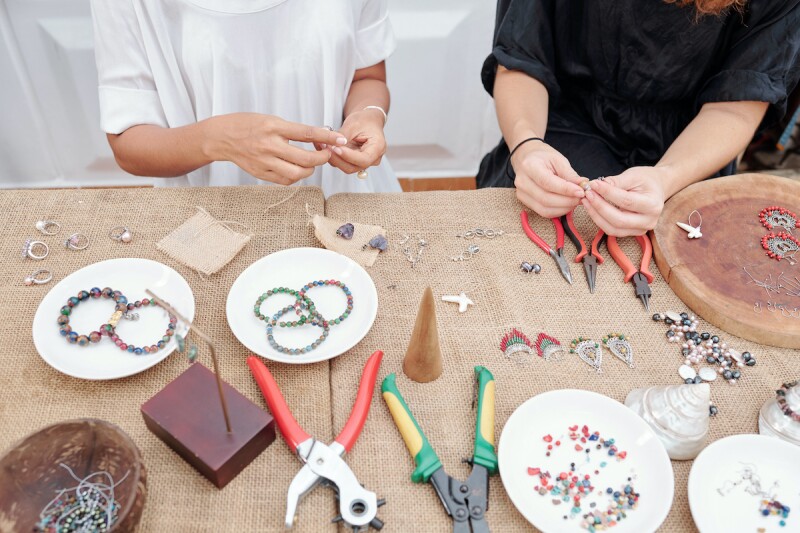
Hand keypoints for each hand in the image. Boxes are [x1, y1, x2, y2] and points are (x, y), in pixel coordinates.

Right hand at [205, 113, 347, 184]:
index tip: (340, 139)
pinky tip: (297, 169)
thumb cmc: (248, 125)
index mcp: (273, 127)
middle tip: (327, 155)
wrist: (220, 137)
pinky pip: (285, 180)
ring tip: (311, 163)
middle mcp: (269, 145)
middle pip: (305, 159)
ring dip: (310, 170)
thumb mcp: (271, 119)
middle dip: (322, 159)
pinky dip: (296, 176)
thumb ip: (292, 130)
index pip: (307, 133)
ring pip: (297, 173)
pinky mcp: (260, 173)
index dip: (327, 137)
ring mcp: (264, 161)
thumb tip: (319, 135)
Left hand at [324, 109, 386, 174]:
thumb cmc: (365, 121)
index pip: (364, 159)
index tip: (336, 148)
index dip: (349, 156)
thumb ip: (344, 136)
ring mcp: (363, 162)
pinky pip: (343, 164)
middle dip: (338, 158)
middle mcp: (373, 159)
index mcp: (378, 148)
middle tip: (326, 146)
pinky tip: (325, 148)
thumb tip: (333, 144)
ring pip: (346, 167)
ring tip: (323, 145)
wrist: (367, 121)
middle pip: (354, 166)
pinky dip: (333, 157)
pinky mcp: (354, 163)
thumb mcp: (354, 123)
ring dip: (333, 158)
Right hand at [511, 141, 584, 217]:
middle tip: (582, 198)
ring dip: (564, 208)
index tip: (581, 191)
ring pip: (544, 209)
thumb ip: (570, 175)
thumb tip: (584, 186)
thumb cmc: (543, 158)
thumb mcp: (559, 160)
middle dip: (567, 201)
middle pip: (546, 199)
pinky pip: (543, 212)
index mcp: (530, 166)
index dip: (566, 190)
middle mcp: (522, 182)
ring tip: (575, 201)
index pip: (548, 183)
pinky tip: (567, 205)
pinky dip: (558, 211)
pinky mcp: (524, 202)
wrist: (527, 158)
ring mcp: (521, 194)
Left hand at [581, 166, 666, 236]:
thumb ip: (616, 181)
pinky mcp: (631, 233)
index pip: (626, 201)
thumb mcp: (634, 175)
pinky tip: (591, 208)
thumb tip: (597, 186)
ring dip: (596, 215)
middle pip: (618, 219)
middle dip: (599, 206)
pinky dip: (599, 220)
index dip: (607, 193)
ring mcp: (640, 230)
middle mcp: (649, 221)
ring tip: (586, 200)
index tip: (593, 184)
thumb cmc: (646, 180)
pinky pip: (611, 230)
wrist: (657, 188)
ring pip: (613, 228)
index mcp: (653, 205)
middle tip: (587, 193)